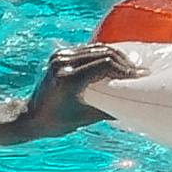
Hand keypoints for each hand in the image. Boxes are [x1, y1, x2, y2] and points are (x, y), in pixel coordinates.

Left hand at [15, 41, 137, 136]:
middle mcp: (62, 63)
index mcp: (68, 79)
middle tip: (140, 73)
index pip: (105, 65)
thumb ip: (110, 109)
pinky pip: (87, 50)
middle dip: (125, 62)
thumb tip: (137, 105)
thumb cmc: (56, 123)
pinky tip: (116, 63)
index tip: (142, 77)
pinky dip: (103, 55)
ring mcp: (59, 56)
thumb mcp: (86, 118)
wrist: (29, 116)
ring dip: (117, 56)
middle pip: (104, 54)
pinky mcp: (59, 54)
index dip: (127, 70)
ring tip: (131, 68)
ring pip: (97, 49)